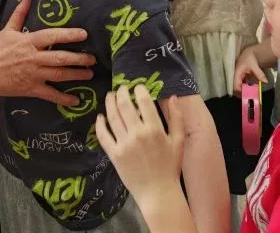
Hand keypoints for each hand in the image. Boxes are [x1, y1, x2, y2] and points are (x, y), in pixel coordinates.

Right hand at [0, 0, 94, 105]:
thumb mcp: (8, 29)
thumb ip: (21, 12)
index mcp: (30, 41)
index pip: (53, 36)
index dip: (69, 35)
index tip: (84, 34)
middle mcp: (34, 58)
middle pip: (61, 58)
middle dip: (79, 58)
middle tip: (93, 59)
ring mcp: (34, 75)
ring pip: (59, 75)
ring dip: (76, 75)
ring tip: (89, 73)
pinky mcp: (31, 89)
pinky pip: (50, 95)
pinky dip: (64, 99)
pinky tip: (76, 101)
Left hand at [96, 86, 184, 204]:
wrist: (158, 192)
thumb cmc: (170, 167)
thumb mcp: (179, 141)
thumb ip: (177, 118)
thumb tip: (172, 97)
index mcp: (154, 129)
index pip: (143, 101)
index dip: (139, 89)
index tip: (137, 86)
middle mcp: (137, 134)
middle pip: (124, 105)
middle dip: (122, 92)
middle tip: (121, 87)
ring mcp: (123, 144)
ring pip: (112, 116)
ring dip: (109, 102)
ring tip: (110, 95)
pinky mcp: (114, 154)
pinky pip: (103, 136)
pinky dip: (100, 124)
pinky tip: (100, 116)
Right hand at [233, 45, 267, 95]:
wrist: (249, 54)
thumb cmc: (250, 58)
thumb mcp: (255, 65)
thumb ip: (259, 74)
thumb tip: (265, 81)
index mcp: (237, 73)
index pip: (236, 86)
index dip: (241, 92)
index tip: (248, 96)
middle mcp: (235, 76)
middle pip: (236, 89)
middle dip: (242, 95)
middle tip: (251, 99)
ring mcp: (237, 78)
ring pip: (238, 89)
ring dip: (244, 93)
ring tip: (252, 97)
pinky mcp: (240, 79)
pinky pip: (241, 87)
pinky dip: (246, 90)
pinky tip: (252, 92)